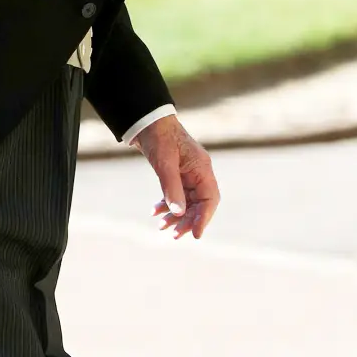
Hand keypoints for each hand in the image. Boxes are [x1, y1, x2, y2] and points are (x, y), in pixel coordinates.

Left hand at [134, 115, 219, 239]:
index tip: (195, 235)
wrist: (146, 121)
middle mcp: (199, 172)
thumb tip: (177, 213)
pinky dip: (167, 205)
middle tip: (174, 235)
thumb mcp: (164, 163)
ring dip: (175, 216)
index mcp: (202, 168)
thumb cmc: (158, 137)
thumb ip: (171, 188)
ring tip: (161, 227)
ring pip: (187, 202)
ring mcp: (188, 174)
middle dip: (187, 221)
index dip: (204, 219)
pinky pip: (177, 195)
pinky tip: (155, 212)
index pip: (210, 199)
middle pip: (199, 204)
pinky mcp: (177, 174)